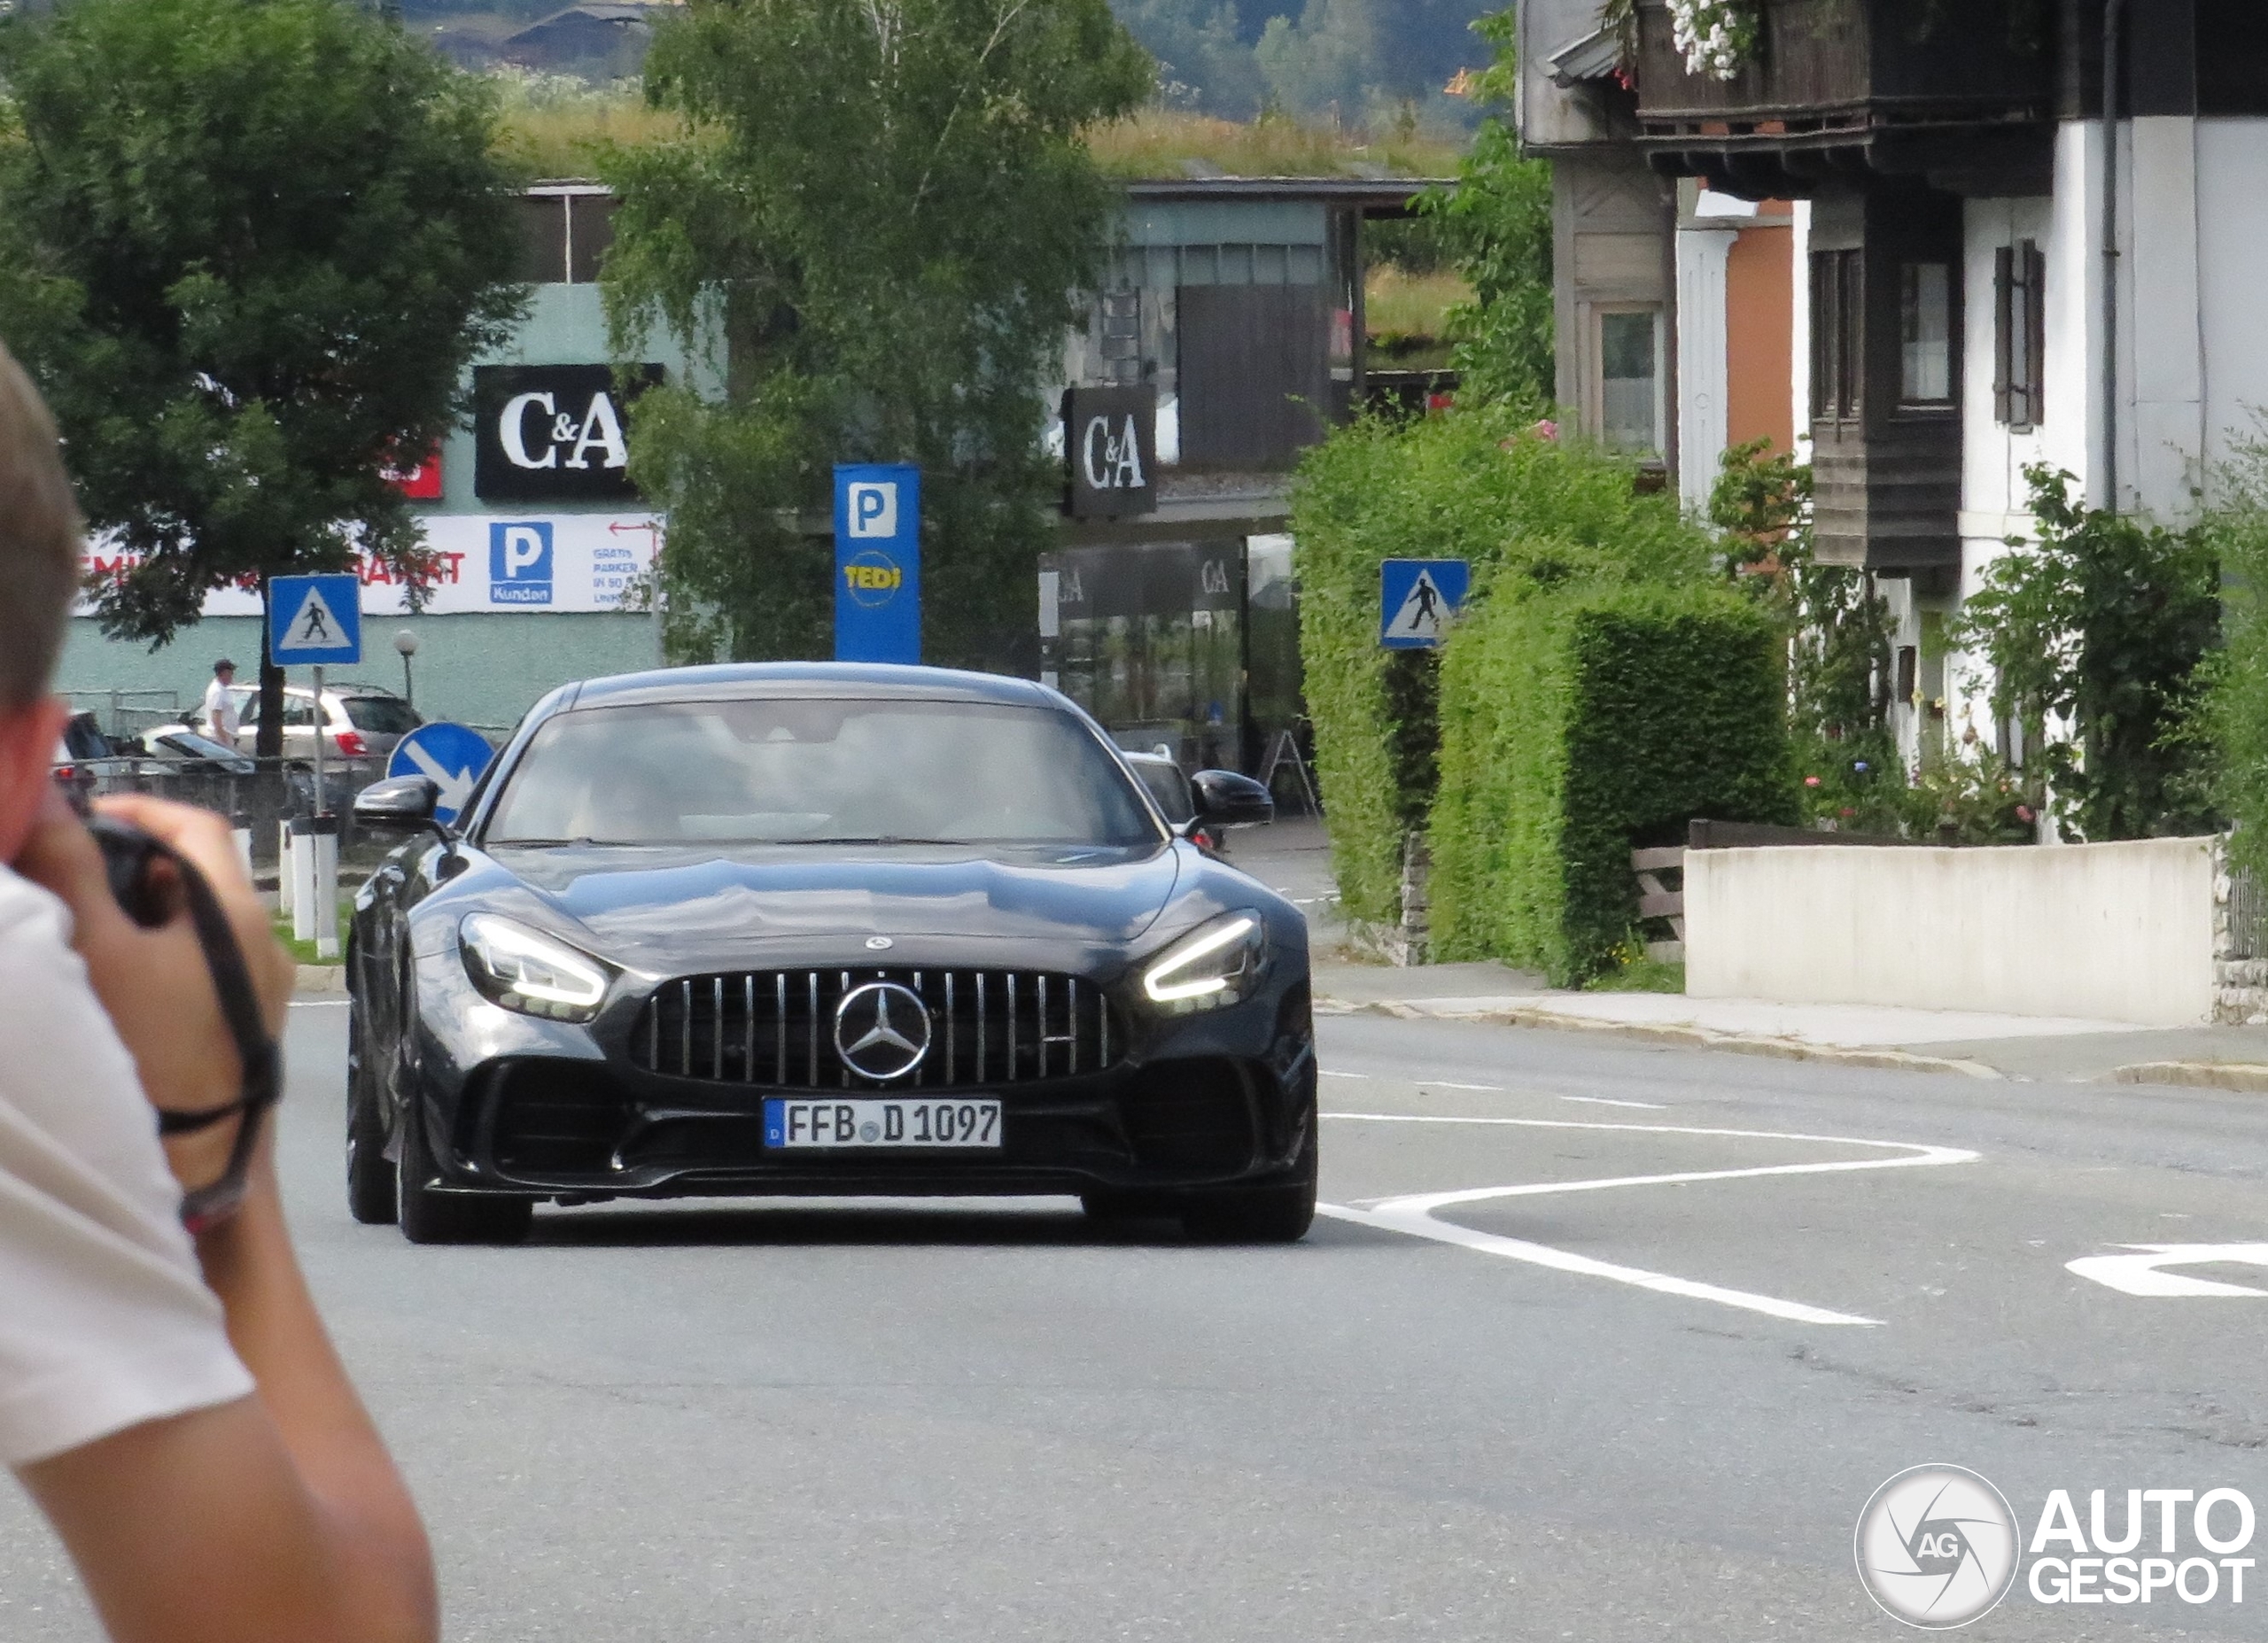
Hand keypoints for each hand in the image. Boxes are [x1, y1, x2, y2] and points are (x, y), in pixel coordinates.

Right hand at [16, 790, 295, 1196]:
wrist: (197, 1158)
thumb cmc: (150, 1049)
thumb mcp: (99, 950)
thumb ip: (72, 871)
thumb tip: (51, 801)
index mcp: (240, 914)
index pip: (198, 827)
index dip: (139, 810)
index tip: (81, 817)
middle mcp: (262, 942)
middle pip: (194, 872)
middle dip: (128, 861)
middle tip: (65, 871)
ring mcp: (257, 984)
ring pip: (192, 920)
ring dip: (135, 908)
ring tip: (74, 918)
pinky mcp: (242, 1021)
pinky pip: (197, 962)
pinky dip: (152, 949)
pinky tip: (104, 970)